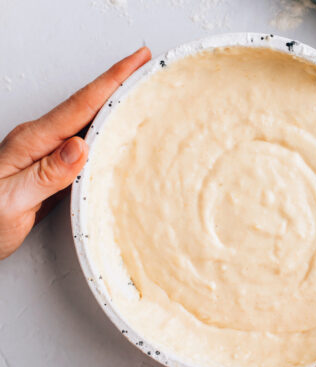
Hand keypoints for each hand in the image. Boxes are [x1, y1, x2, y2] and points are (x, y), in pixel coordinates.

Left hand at [0, 47, 150, 259]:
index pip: (80, 105)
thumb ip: (45, 174)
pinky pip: (89, 141)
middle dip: (119, 80)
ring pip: (90, 120)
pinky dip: (109, 128)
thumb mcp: (11, 201)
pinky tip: (121, 127)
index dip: (112, 80)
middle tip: (146, 64)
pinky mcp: (56, 165)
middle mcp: (42, 140)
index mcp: (32, 141)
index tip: (136, 60)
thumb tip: (80, 147)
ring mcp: (50, 151)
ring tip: (143, 89)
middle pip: (88, 103)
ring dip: (117, 102)